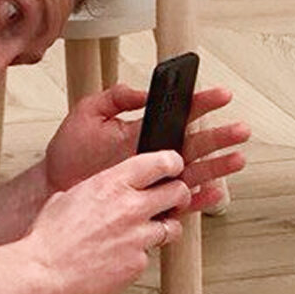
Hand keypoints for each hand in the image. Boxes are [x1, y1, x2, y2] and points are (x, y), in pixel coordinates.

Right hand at [21, 151, 193, 293]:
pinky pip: (149, 257)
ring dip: (163, 230)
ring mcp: (137, 237)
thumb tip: (109, 187)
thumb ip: (99, 188)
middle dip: (179, 196)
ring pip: (173, 228)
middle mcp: (130, 207)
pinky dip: (138, 257)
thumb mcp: (72, 194)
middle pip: (178, 192)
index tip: (173, 170)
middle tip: (173, 202)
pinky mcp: (137, 264)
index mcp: (113, 183)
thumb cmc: (49, 235)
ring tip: (143, 234)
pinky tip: (119, 257)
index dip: (173, 164)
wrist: (41, 270)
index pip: (162, 162)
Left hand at [43, 81, 246, 212]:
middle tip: (240, 130)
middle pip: (196, 143)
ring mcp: (155, 179)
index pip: (181, 113)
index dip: (202, 103)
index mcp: (145, 129)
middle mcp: (156, 153)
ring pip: (195, 172)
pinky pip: (181, 202)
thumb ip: (115, 97)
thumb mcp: (88, 113)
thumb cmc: (68, 154)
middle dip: (220, 136)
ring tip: (237, 158)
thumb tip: (142, 91)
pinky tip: (214, 192)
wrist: (54, 186)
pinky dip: (200, 199)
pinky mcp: (151, 203)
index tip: (221, 94)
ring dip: (218, 166)